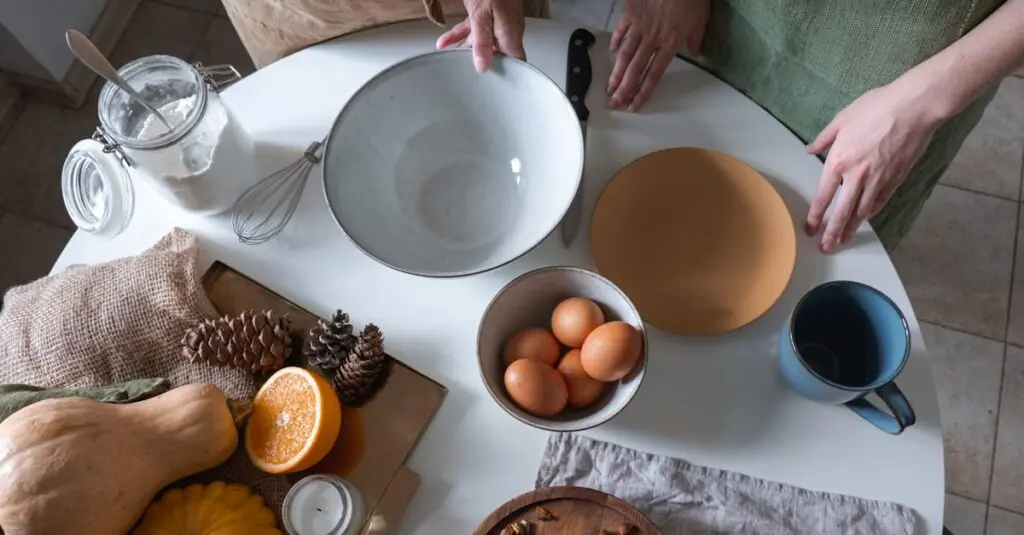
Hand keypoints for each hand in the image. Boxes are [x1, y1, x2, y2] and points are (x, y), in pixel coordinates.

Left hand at [436, 0, 525, 72]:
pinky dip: (458, 36)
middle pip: (496, 57)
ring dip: (463, 51)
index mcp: (510, 36)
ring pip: (481, 44)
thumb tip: (482, 67)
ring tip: (447, 61)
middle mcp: (506, 32)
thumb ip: (482, 42)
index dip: (510, 79)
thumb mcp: (482, 16)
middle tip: (466, 79)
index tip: (497, 92)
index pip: (516, 66)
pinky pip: (473, 30)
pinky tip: (443, 42)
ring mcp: (496, 24)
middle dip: (480, 66)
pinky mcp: (486, 16)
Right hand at [608, 0, 708, 111]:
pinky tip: (612, 51)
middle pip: (636, 69)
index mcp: (671, 42)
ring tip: (608, 87)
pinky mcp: (631, 11)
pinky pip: (621, 29)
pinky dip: (616, 40)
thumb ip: (696, 37)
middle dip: (624, 89)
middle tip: (614, 104)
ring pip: (625, 54)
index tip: (634, 105)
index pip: (654, 74)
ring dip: (616, 72)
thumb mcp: (701, 17)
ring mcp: (640, 25)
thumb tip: (695, 51)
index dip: (643, 92)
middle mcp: (653, 38)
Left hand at [805, 80, 942, 252]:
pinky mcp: (896, 178)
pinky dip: (871, 213)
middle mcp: (857, 176)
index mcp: (839, 161)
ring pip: (862, 211)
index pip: (823, 196)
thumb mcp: (842, 119)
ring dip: (851, 228)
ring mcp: (878, 179)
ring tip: (844, 240)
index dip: (816, 216)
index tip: (810, 229)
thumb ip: (824, 138)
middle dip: (832, 232)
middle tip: (826, 247)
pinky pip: (880, 201)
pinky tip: (865, 219)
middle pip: (842, 212)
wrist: (914, 108)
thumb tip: (810, 149)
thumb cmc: (876, 108)